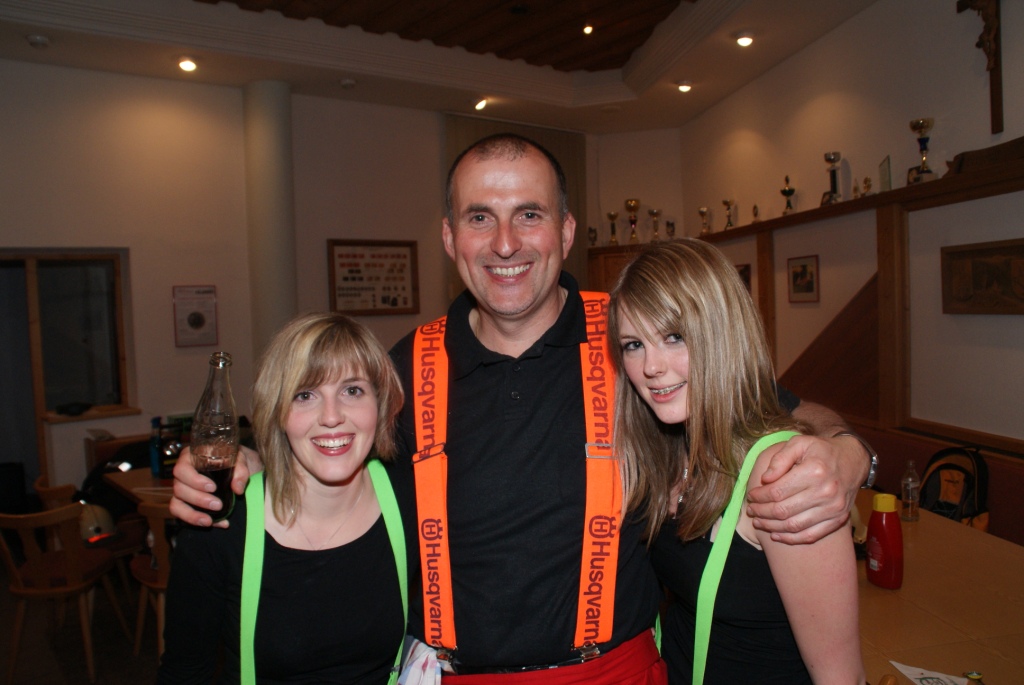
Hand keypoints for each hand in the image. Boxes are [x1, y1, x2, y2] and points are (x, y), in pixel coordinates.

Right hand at [169, 445, 260, 526]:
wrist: (237, 468)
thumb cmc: (234, 459)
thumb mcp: (241, 459)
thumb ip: (241, 471)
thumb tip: (237, 489)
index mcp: (191, 457)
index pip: (182, 468)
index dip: (194, 480)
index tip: (212, 487)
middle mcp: (183, 473)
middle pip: (179, 488)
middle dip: (198, 499)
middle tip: (218, 505)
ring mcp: (181, 488)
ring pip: (176, 503)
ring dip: (192, 514)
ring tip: (209, 520)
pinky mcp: (184, 502)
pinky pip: (180, 514)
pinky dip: (194, 520)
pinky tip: (212, 523)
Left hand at [746, 434, 862, 543]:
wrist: (853, 461)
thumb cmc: (821, 450)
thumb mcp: (799, 443)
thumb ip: (780, 459)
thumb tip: (765, 479)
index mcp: (814, 471)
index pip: (777, 491)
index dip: (759, 496)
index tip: (751, 495)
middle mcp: (826, 492)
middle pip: (783, 510)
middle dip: (762, 512)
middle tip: (751, 510)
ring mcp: (834, 509)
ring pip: (794, 526)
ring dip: (772, 527)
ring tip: (759, 522)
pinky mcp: (839, 519)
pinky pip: (811, 536)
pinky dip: (791, 539)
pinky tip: (776, 535)